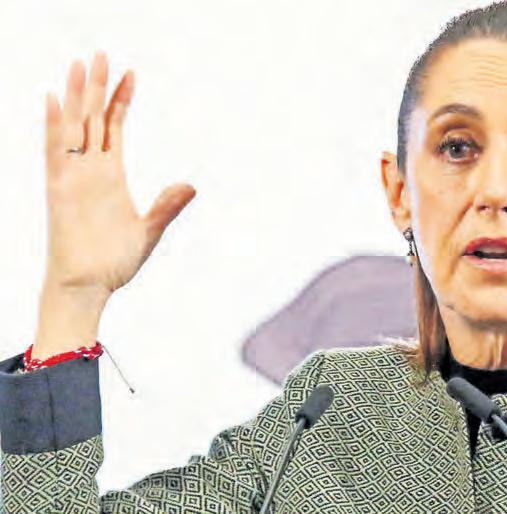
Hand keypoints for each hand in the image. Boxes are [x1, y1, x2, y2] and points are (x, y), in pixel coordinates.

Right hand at [43, 51, 195, 296]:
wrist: (90, 287)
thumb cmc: (114, 262)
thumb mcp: (150, 231)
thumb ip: (167, 207)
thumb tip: (191, 185)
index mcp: (111, 176)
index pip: (114, 127)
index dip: (120, 100)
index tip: (131, 74)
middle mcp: (91, 171)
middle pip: (92, 118)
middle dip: (96, 86)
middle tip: (101, 54)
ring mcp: (73, 178)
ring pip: (73, 127)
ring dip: (76, 96)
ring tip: (79, 65)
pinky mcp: (59, 190)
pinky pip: (54, 152)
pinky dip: (54, 127)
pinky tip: (53, 101)